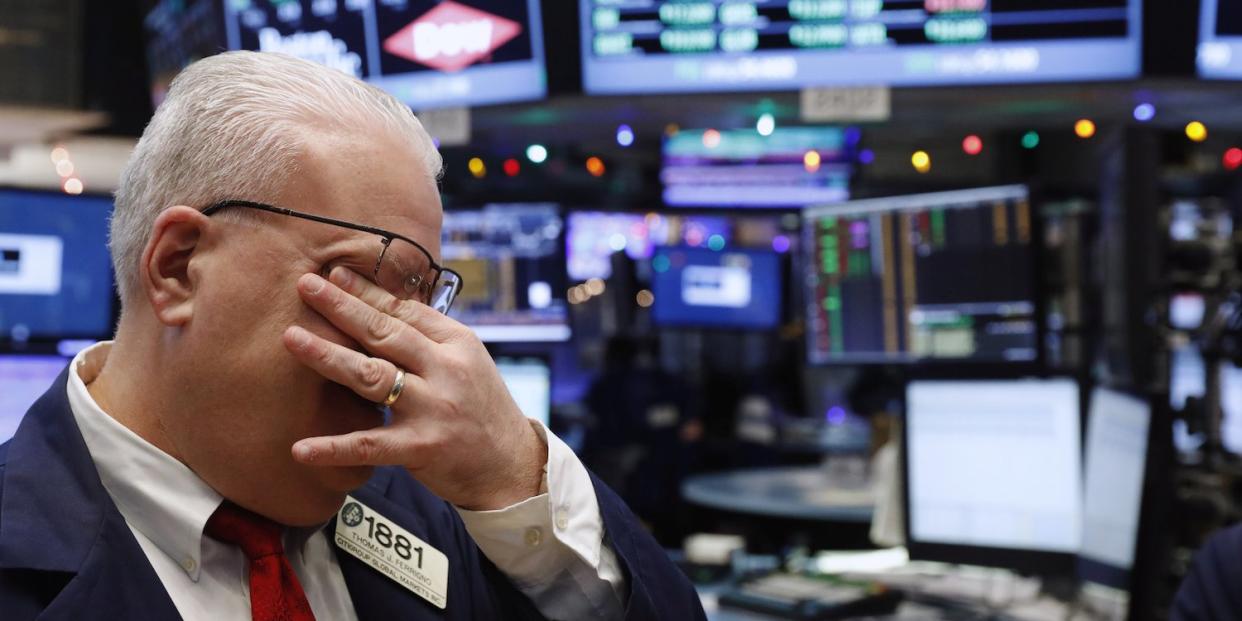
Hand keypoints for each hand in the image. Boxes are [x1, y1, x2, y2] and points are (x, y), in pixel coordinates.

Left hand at [282, 267, 545, 510]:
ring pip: (372, 376)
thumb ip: (427, 339)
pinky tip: (300, 448)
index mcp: (457, 343)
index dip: (366, 292)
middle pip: (384, 333)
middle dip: (341, 307)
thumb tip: (379, 306)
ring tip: (292, 339)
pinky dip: (334, 447)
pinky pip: (370, 445)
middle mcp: (446, 369)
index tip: (333, 274)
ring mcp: (434, 407)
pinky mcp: (423, 447)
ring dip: (328, 356)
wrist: (511, 464)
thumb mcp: (466, 362)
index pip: (404, 310)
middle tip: (305, 286)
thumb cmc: (480, 409)